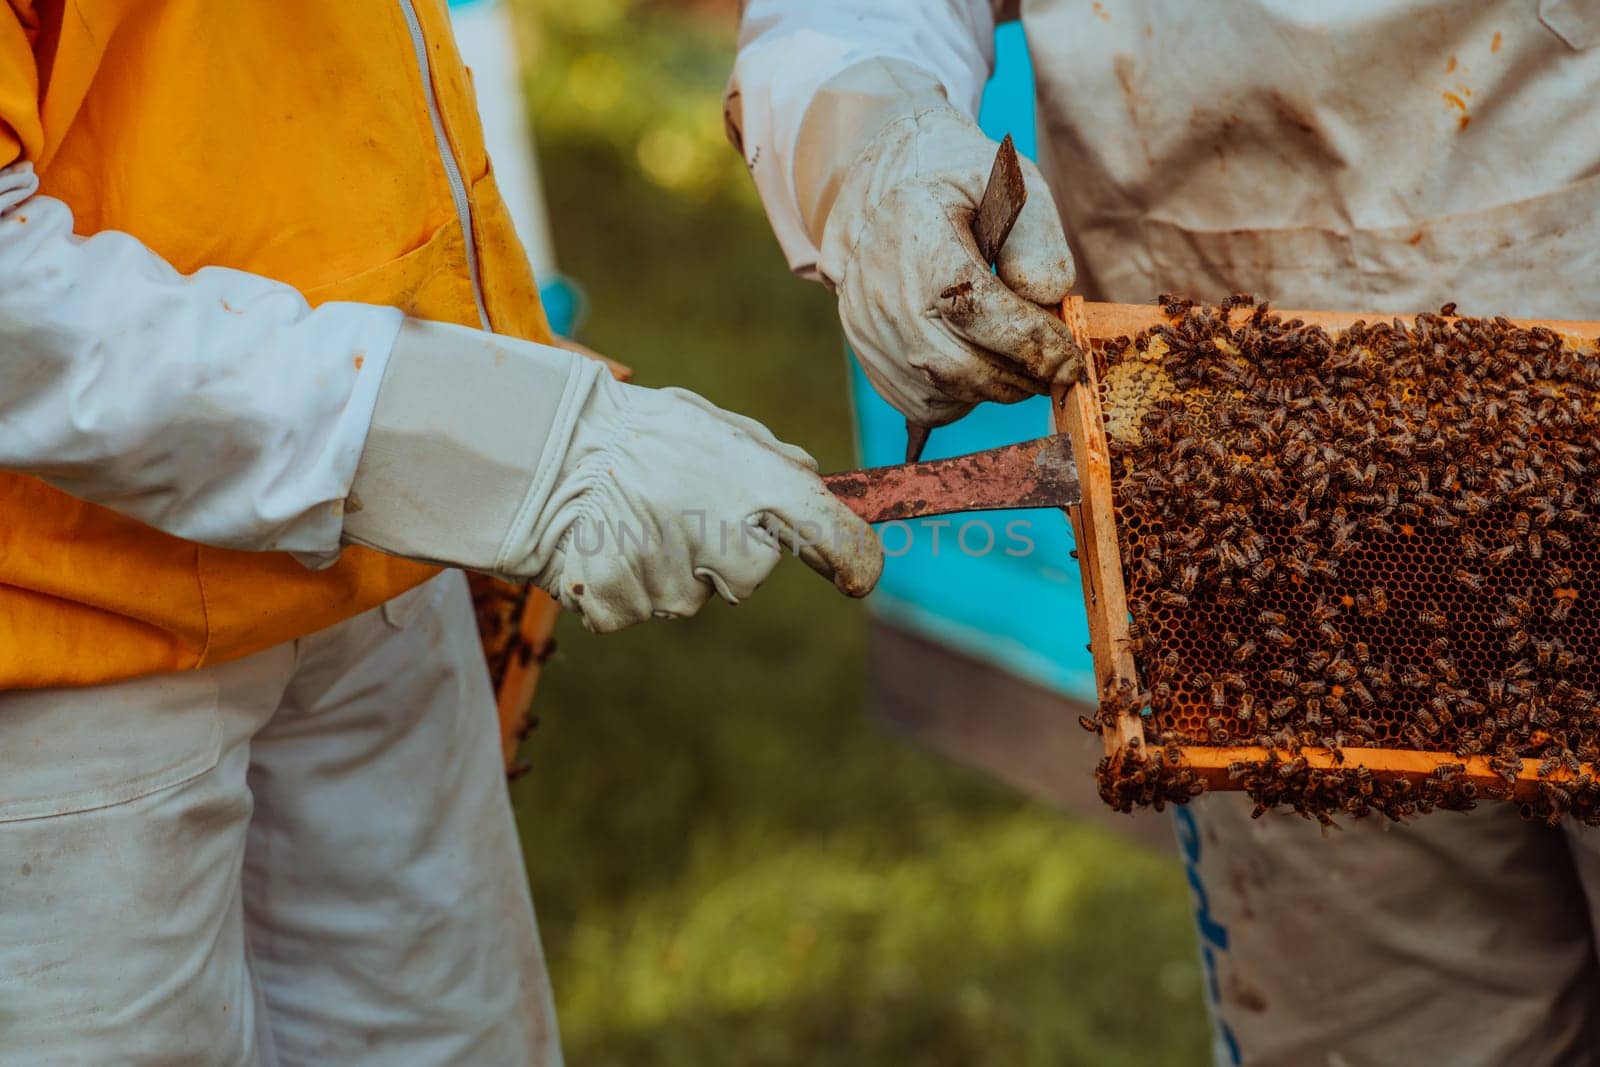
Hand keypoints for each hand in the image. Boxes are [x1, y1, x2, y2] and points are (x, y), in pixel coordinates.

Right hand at [342, 320, 881, 632]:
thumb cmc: (636, 432)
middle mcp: (723, 534)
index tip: (858, 577)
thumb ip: (770, 458)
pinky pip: (638, 609)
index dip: (854, 561)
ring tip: (632, 518)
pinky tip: (604, 542)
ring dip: (668, 566)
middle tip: (678, 508)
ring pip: (691, 596)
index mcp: (755, 483)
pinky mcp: (624, 604)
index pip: (834, 537)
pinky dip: (622, 584)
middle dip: (724, 551)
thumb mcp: (711, 424)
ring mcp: (671, 575)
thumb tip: (813, 484)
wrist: (541, 448)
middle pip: (751, 577)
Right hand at [808, 64, 1082, 427]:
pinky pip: (924, 402)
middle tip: (1057, 366)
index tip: (1073, 359)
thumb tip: (1048, 298)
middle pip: (961, 367)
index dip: (1034, 344)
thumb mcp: (1006, 182)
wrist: (878, 190)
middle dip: (1022, 376)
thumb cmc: (955, 183)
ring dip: (997, 389)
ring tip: (1021, 359)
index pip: (979, 311)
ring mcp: (869, 331)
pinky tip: (982, 362)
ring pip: (944, 394)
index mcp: (917, 236)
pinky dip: (965, 397)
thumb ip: (1036, 235)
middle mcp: (882, 291)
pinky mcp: (869, 357)